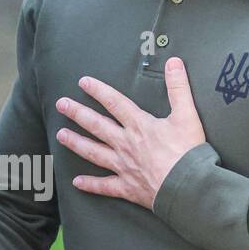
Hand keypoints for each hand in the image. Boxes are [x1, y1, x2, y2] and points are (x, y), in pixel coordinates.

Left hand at [54, 58, 205, 208]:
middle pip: (97, 125)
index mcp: (139, 125)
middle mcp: (126, 144)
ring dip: (76, 143)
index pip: (114, 103)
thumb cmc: (188, 152)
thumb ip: (179, 87)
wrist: (187, 186)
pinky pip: (104, 186)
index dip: (98, 90)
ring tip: (61, 135)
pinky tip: (76, 182)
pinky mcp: (127, 187)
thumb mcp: (187, 115)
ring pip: (94, 153)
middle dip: (77, 113)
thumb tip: (174, 62)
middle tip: (61, 105)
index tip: (83, 82)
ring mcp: (124, 166)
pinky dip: (90, 184)